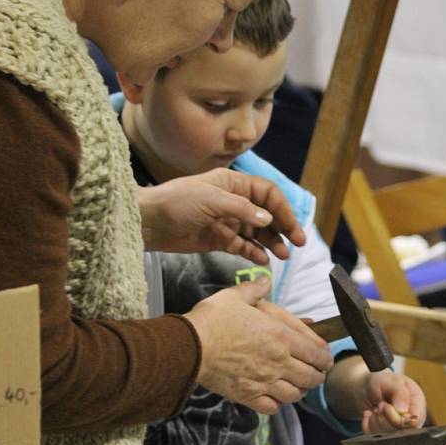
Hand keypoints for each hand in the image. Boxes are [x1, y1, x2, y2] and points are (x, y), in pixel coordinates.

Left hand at [137, 167, 305, 263]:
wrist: (148, 222)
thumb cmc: (176, 202)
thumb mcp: (211, 200)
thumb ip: (242, 209)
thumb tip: (268, 218)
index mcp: (233, 184)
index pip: (267, 193)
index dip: (283, 209)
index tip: (293, 227)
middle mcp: (232, 202)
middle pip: (266, 213)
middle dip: (283, 227)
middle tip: (297, 244)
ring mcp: (225, 221)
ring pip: (257, 232)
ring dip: (271, 242)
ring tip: (283, 255)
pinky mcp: (217, 239)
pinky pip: (242, 246)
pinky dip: (254, 252)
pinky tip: (264, 260)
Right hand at [185, 275, 332, 414]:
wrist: (190, 345)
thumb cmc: (213, 319)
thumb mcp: (236, 296)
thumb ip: (255, 289)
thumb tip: (264, 281)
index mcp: (281, 336)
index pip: (318, 352)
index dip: (326, 357)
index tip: (325, 357)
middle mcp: (278, 361)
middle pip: (312, 376)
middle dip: (317, 375)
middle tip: (315, 371)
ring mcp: (264, 381)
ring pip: (295, 394)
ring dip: (300, 390)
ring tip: (297, 384)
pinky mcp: (247, 396)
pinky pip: (272, 407)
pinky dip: (277, 404)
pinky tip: (274, 396)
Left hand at [361, 370, 426, 432]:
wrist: (371, 387)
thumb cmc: (385, 382)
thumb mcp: (393, 381)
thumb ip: (399, 393)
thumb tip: (403, 410)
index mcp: (418, 405)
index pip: (413, 423)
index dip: (397, 418)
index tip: (385, 406)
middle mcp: (411, 420)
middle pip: (399, 432)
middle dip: (383, 417)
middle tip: (380, 404)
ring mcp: (399, 428)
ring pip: (386, 436)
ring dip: (375, 420)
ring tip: (376, 408)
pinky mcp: (387, 433)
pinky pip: (375, 436)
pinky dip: (368, 424)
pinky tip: (370, 414)